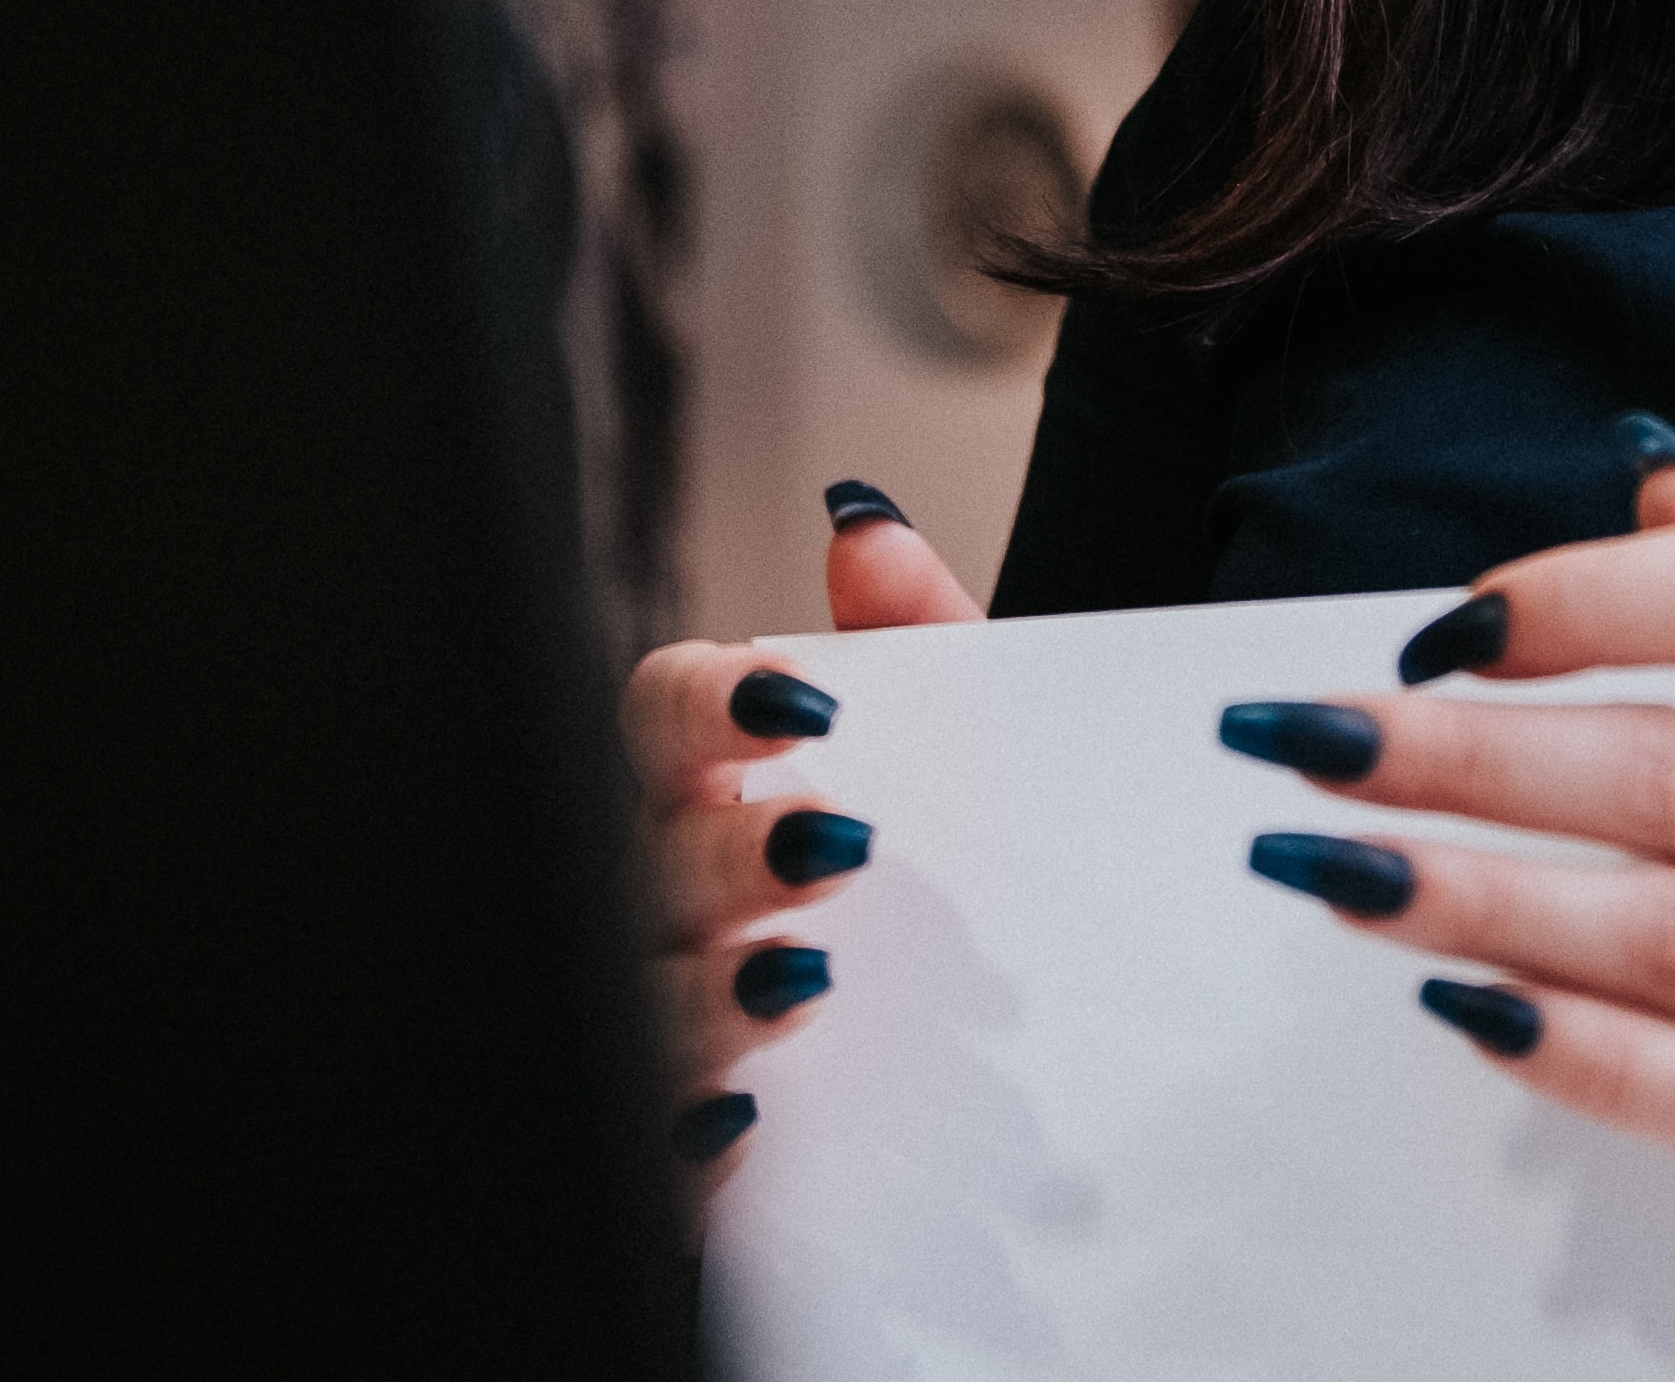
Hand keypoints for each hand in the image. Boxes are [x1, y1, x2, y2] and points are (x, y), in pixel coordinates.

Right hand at [618, 480, 982, 1167]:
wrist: (1038, 1064)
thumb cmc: (958, 886)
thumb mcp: (972, 760)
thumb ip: (922, 636)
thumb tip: (864, 526)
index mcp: (725, 789)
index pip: (660, 712)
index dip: (710, 699)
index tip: (802, 701)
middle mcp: (680, 899)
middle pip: (646, 856)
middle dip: (724, 850)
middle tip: (832, 849)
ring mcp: (679, 1020)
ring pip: (636, 998)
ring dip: (705, 991)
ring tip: (803, 984)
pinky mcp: (705, 1148)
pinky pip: (662, 1143)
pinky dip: (694, 1134)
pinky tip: (752, 1122)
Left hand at [1222, 441, 1674, 1381]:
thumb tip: (1649, 482)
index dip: (1569, 599)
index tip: (1430, 630)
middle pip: (1671, 765)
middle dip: (1456, 750)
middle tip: (1300, 738)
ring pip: (1671, 927)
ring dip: (1470, 892)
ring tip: (1330, 867)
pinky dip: (1573, 1049)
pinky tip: (1462, 1011)